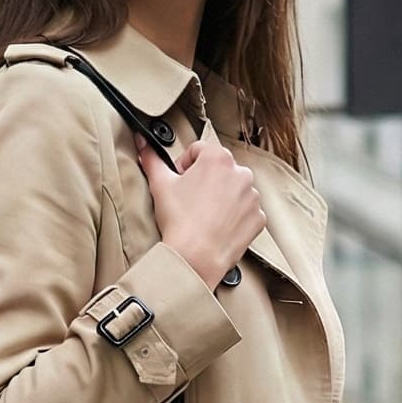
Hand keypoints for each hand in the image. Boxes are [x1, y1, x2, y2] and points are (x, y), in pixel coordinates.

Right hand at [137, 136, 263, 289]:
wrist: (195, 259)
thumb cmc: (179, 221)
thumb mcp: (160, 185)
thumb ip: (152, 159)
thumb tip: (143, 143)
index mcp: (218, 157)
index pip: (199, 151)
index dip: (185, 166)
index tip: (180, 181)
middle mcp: (241, 173)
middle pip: (219, 170)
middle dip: (206, 181)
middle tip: (192, 201)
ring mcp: (252, 197)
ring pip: (235, 190)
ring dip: (222, 198)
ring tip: (205, 216)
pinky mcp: (258, 218)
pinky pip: (246, 212)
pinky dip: (235, 218)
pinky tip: (219, 227)